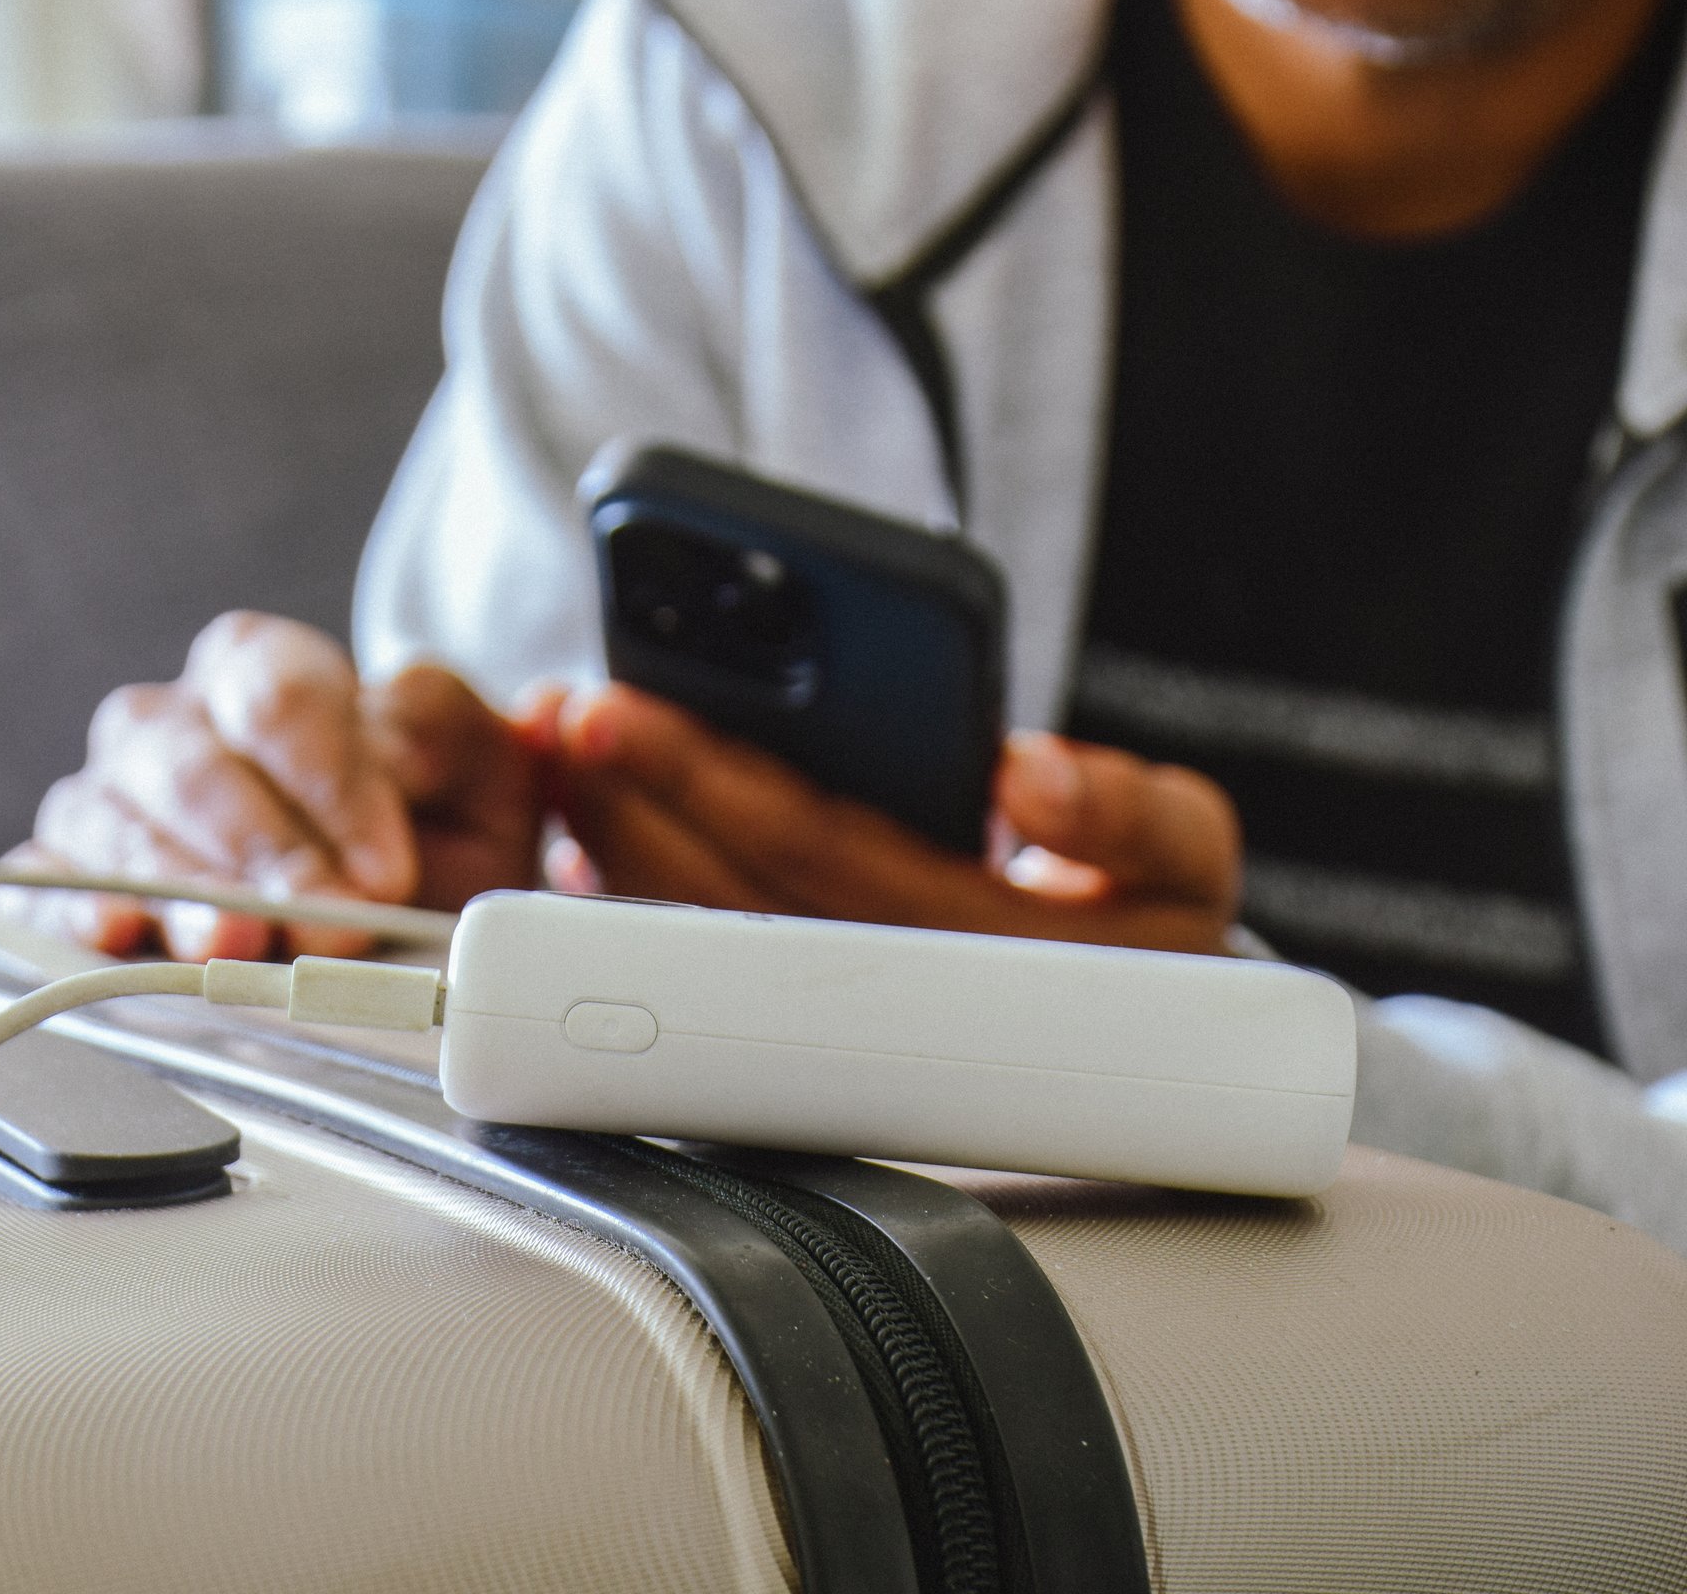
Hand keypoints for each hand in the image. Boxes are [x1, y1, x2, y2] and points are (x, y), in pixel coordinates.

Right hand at [0, 612, 545, 959]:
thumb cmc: (432, 826)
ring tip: (239, 944)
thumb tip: (405, 745)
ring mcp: (109, 800)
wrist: (405, 905)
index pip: (275, 696)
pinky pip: (45, 880)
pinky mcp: (67, 877)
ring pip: (114, 821)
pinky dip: (75, 906)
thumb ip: (442, 729)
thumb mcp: (475, 766)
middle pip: (189, 762)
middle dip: (262, 848)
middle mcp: (171, 722)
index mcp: (260, 667)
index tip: (385, 866)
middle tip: (328, 919)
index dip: (330, 782)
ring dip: (182, 889)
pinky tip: (118, 930)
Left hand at [550, 684, 1240, 955]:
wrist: (1143, 1030)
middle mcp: (882, 989)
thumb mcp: (1179, 856)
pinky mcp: (795, 1017)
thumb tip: (1030, 772)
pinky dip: (622, 880)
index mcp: (970, 939)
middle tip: (565, 711)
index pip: (814, 848)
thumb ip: (1128, 813)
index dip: (708, 782)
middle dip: (629, 791)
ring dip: (611, 833)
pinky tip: (578, 826)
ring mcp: (829, 1015)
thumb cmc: (1139, 915)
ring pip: (691, 924)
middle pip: (722, 886)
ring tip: (561, 747)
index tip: (620, 711)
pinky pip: (688, 951)